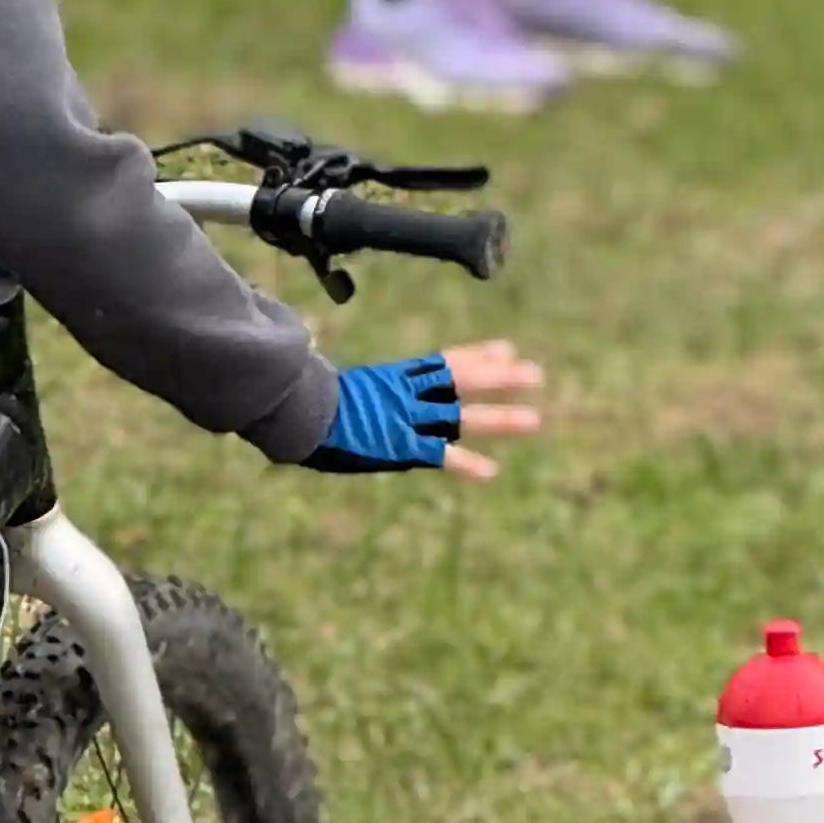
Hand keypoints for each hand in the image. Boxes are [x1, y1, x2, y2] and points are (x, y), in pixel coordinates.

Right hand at [307, 341, 544, 478]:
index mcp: (391, 378)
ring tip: (535, 420)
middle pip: (462, 381)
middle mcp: (404, 394)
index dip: (476, 355)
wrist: (287, 411)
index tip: (506, 350)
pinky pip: (436, 454)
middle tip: (536, 376)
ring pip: (460, 415)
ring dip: (498, 418)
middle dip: (501, 379)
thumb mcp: (335, 386)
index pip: (443, 361)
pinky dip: (463, 463)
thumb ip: (355, 383)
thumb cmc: (299, 399)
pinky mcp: (396, 445)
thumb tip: (336, 366)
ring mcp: (402, 418)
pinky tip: (491, 472)